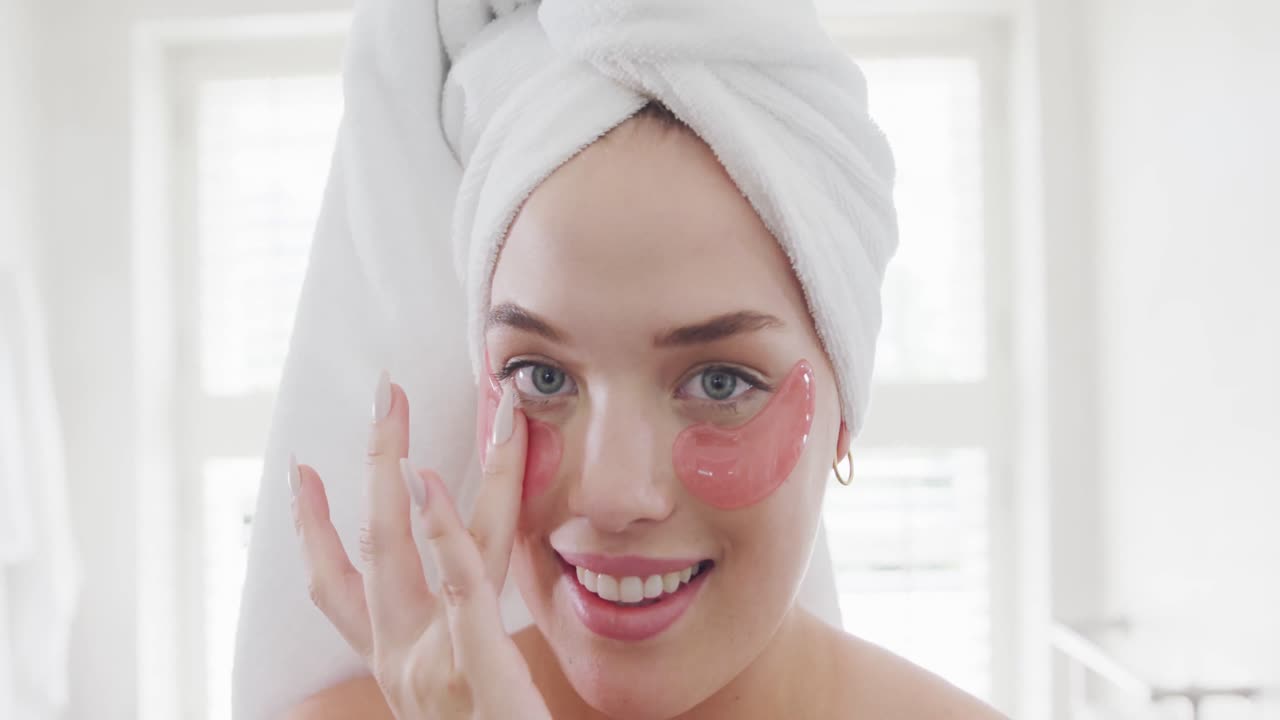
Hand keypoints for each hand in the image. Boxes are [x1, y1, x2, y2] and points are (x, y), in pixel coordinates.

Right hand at [290, 374, 549, 718]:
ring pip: (411, 551)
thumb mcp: (458, 684)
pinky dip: (442, 534)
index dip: (309, 529)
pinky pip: (460, 590)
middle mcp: (404, 658)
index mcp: (398, 660)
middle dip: (373, 467)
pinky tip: (433, 484)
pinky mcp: (482, 670)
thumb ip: (453, 629)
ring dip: (408, 473)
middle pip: (373, 546)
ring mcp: (436, 664)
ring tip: (407, 411)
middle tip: (381, 396)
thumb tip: (453, 574)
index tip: (297, 473)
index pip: (338, 587)